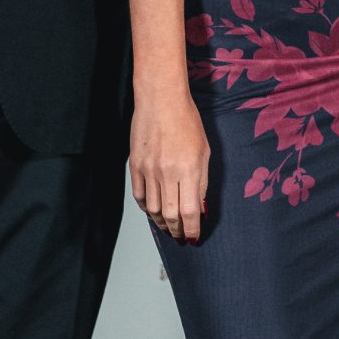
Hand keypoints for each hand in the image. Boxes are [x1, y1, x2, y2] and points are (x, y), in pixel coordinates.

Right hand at [129, 89, 209, 243]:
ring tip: (169, 228)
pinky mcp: (134, 166)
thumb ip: (201, 182)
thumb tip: (200, 208)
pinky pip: (139, 196)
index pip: (190, 211)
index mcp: (188, 169)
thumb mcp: (204, 151)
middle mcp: (167, 173)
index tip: (194, 237)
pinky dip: (147, 209)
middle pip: (170, 215)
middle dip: (177, 230)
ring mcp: (148, 170)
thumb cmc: (187, 121)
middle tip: (180, 236)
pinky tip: (154, 212)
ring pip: (153, 209)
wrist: (160, 101)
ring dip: (161, 223)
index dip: (192, 229)